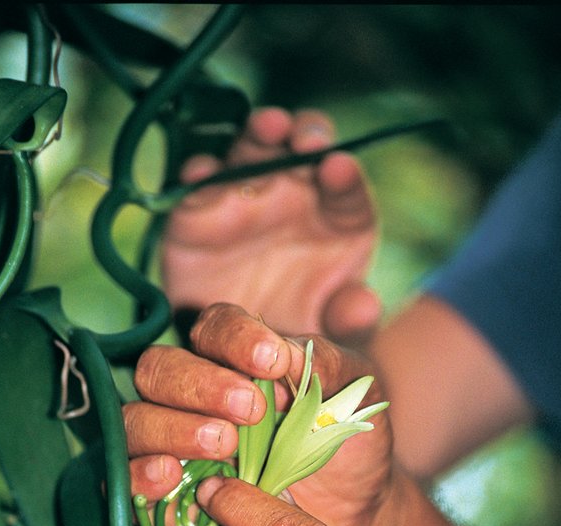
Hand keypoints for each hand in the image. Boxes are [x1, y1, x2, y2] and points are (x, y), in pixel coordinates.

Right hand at [128, 304, 396, 525]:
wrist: (355, 514)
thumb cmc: (349, 445)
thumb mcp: (352, 397)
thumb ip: (325, 365)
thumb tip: (289, 352)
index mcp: (235, 356)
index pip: (214, 326)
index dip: (235, 338)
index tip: (272, 361)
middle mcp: (191, 392)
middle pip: (160, 368)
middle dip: (200, 385)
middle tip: (249, 411)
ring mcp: (170, 441)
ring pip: (136, 419)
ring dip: (173, 428)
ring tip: (223, 446)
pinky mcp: (162, 492)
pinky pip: (124, 475)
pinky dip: (138, 473)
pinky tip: (170, 477)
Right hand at [161, 107, 380, 341]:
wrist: (236, 363)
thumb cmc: (297, 341)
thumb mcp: (329, 340)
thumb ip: (350, 321)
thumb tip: (365, 303)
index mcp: (335, 220)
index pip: (346, 188)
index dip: (344, 176)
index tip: (339, 169)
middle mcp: (293, 197)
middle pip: (302, 150)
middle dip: (307, 134)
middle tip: (307, 141)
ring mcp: (244, 199)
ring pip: (252, 152)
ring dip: (260, 134)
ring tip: (269, 127)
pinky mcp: (197, 214)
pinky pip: (196, 186)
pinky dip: (197, 174)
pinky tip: (201, 174)